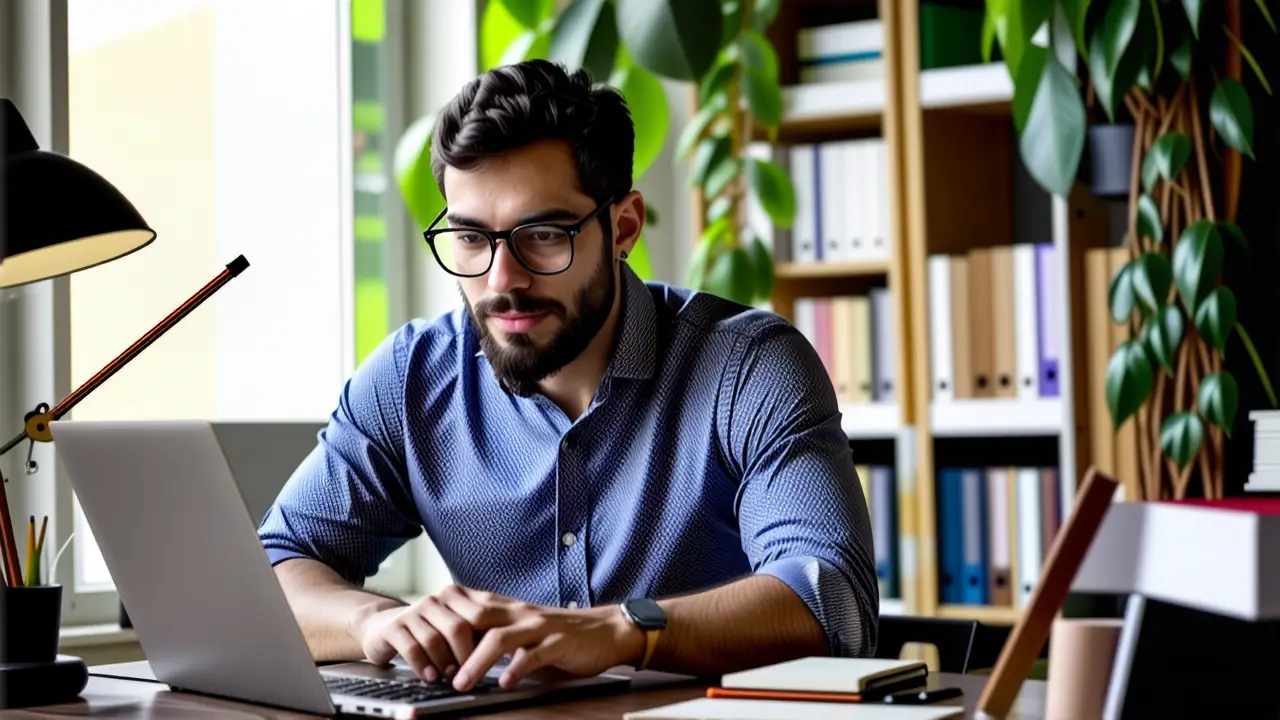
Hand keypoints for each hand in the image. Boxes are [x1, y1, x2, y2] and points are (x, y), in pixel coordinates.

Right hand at [353, 594, 478, 681]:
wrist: (384, 626)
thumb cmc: (428, 631)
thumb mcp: (451, 626)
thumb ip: (473, 632)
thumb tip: (498, 652)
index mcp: (453, 596)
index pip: (477, 616)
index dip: (485, 641)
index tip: (490, 661)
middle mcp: (433, 600)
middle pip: (457, 628)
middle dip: (465, 655)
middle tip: (469, 674)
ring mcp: (412, 612)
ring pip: (434, 639)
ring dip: (444, 662)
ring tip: (450, 678)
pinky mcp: (394, 626)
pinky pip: (412, 648)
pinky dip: (423, 665)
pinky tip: (430, 677)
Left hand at [433, 585, 645, 691]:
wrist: (605, 630)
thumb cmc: (559, 634)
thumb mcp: (521, 630)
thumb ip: (492, 634)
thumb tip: (457, 653)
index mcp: (506, 608)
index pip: (466, 609)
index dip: (444, 629)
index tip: (429, 655)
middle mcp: (519, 613)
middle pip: (476, 620)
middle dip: (452, 646)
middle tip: (436, 673)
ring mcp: (540, 626)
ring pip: (500, 638)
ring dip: (477, 662)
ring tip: (462, 683)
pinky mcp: (559, 642)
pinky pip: (534, 654)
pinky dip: (516, 669)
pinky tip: (505, 683)